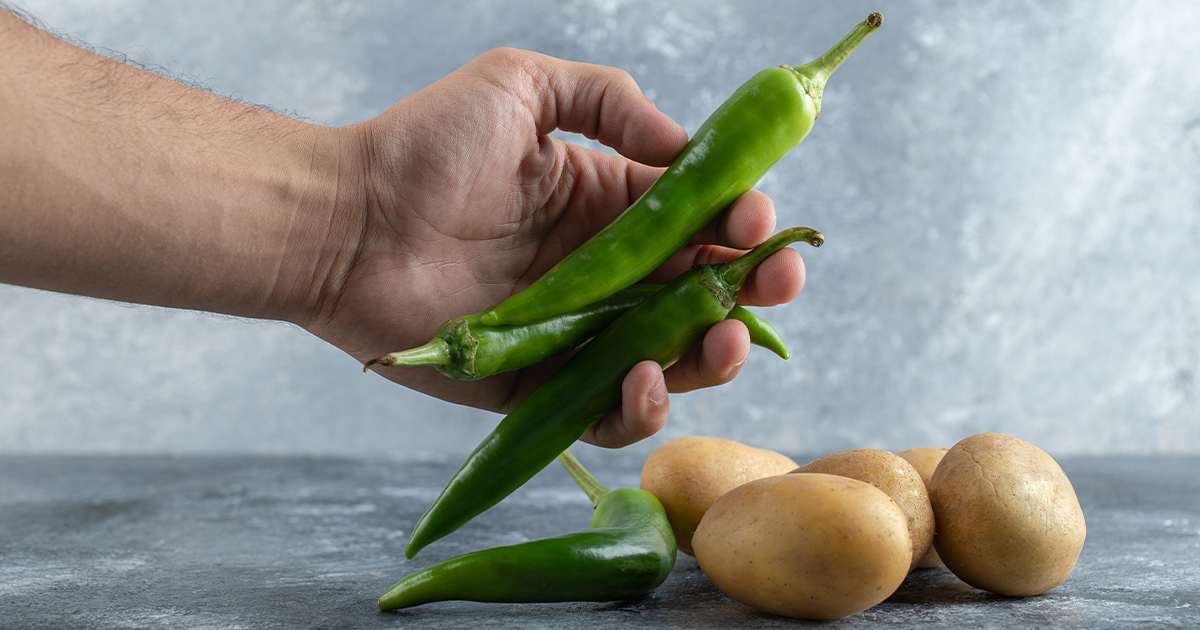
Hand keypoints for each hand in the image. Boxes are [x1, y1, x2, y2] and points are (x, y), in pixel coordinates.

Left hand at [301, 49, 806, 447]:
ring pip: (673, 359)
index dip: (741, 222)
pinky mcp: (541, 389)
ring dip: (715, 354)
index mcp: (608, 207)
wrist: (345, 221)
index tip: (755, 218)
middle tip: (774, 281)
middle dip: (753, 290)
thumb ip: (611, 101)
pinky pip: (608, 414)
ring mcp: (576, 336)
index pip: (700, 222)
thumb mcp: (523, 87)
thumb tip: (686, 149)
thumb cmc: (423, 146)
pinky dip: (641, 408)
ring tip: (724, 337)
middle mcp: (603, 276)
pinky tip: (645, 377)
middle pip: (702, 295)